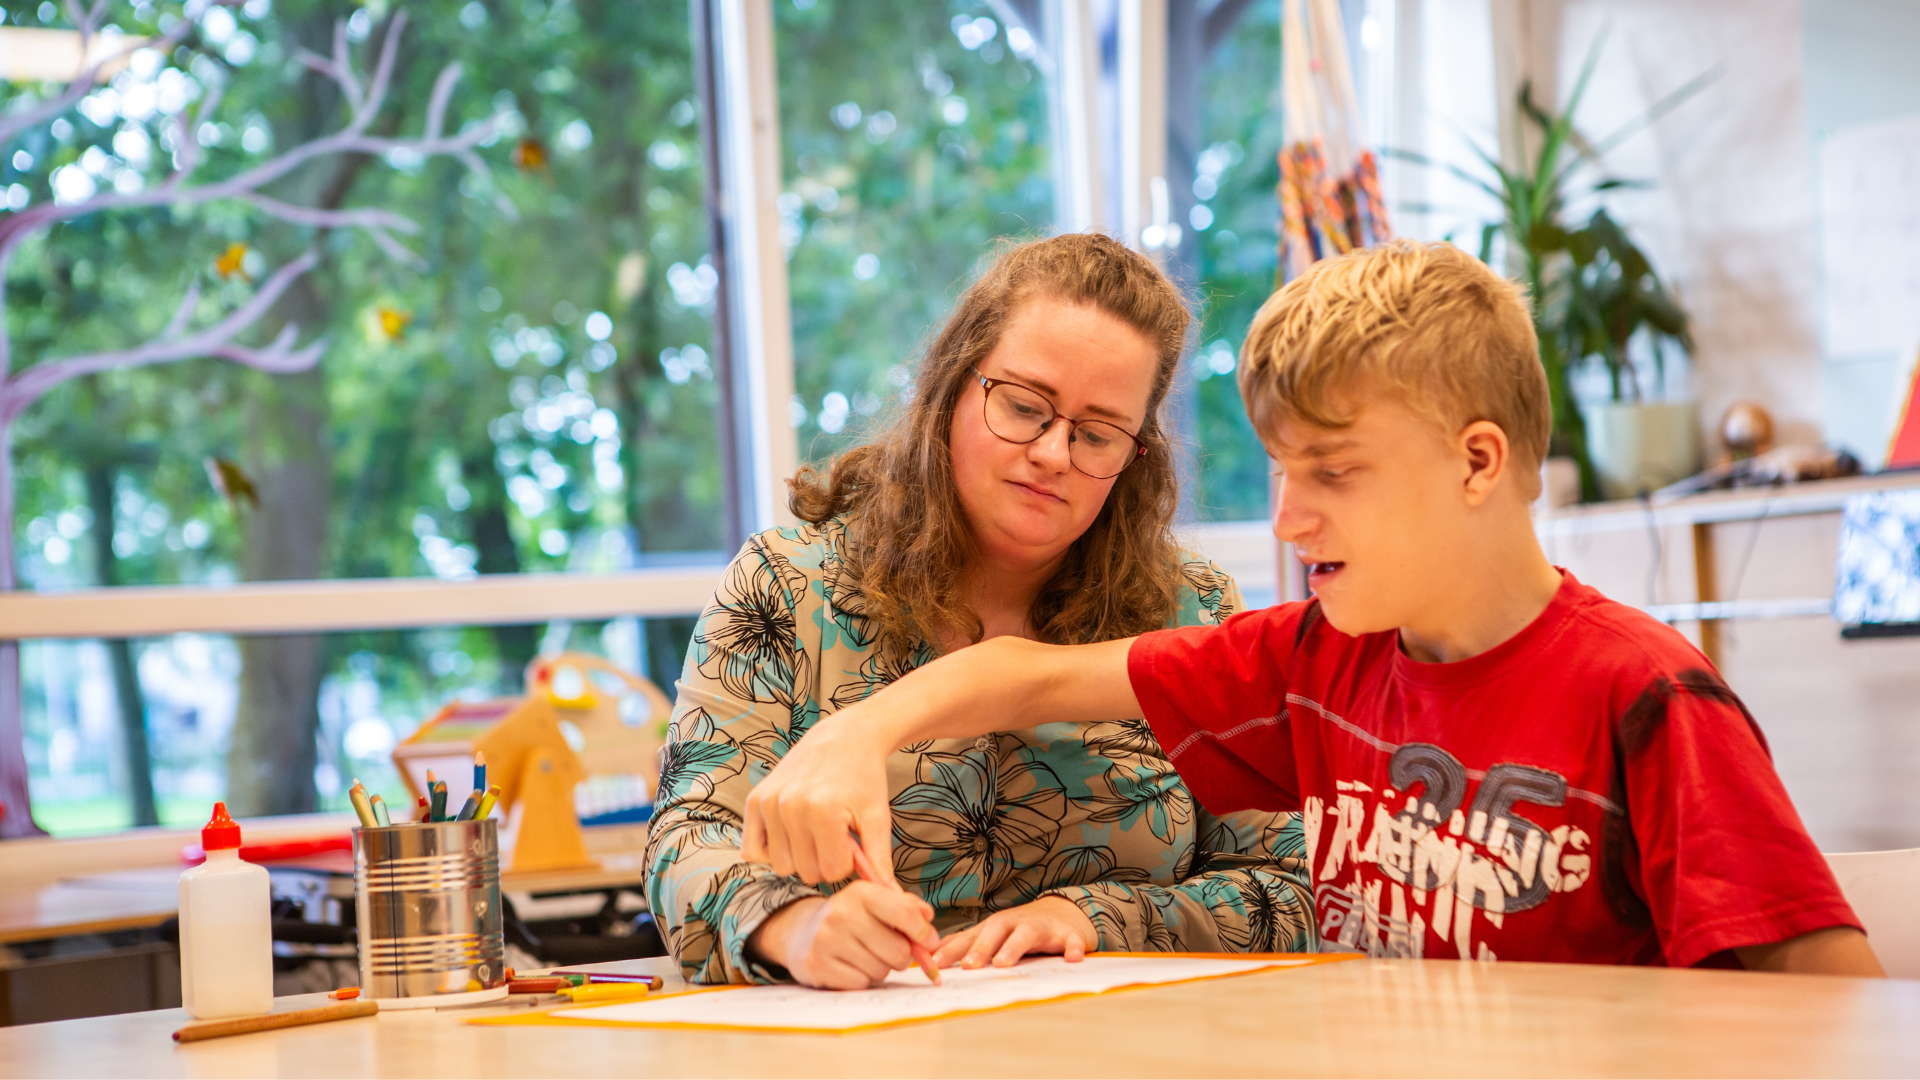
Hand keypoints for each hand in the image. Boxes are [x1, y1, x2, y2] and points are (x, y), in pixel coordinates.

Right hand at [742, 704, 896, 883]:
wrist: (842, 738)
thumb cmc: (864, 778)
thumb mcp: (878, 816)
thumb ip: (880, 858)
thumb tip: (891, 895)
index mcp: (823, 811)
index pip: (831, 872)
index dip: (845, 862)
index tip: (851, 842)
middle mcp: (790, 806)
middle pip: (804, 872)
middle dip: (823, 861)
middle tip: (833, 837)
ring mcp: (769, 803)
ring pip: (780, 866)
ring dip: (799, 857)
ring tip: (814, 833)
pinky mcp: (754, 800)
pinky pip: (752, 850)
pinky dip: (770, 850)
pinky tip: (790, 835)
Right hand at [746, 882, 940, 989]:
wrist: (802, 932)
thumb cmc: (850, 918)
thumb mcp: (875, 902)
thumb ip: (906, 906)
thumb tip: (928, 919)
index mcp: (860, 892)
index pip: (904, 913)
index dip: (923, 932)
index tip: (929, 941)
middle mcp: (841, 913)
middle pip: (898, 950)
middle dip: (901, 955)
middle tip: (889, 950)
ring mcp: (826, 940)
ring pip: (881, 970)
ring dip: (881, 968)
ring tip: (865, 955)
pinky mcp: (817, 966)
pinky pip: (861, 983)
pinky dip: (861, 979)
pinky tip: (850, 966)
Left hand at [934, 896, 1097, 968]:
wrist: (1064, 912)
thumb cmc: (1021, 928)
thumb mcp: (993, 934)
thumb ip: (966, 943)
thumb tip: (931, 954)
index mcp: (996, 926)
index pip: (971, 935)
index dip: (953, 949)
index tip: (936, 964)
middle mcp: (1017, 923)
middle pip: (996, 929)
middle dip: (981, 947)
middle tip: (969, 966)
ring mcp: (1043, 927)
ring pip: (1028, 933)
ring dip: (1014, 946)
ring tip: (1003, 963)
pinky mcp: (1068, 934)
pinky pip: (1072, 940)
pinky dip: (1073, 947)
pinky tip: (1073, 958)